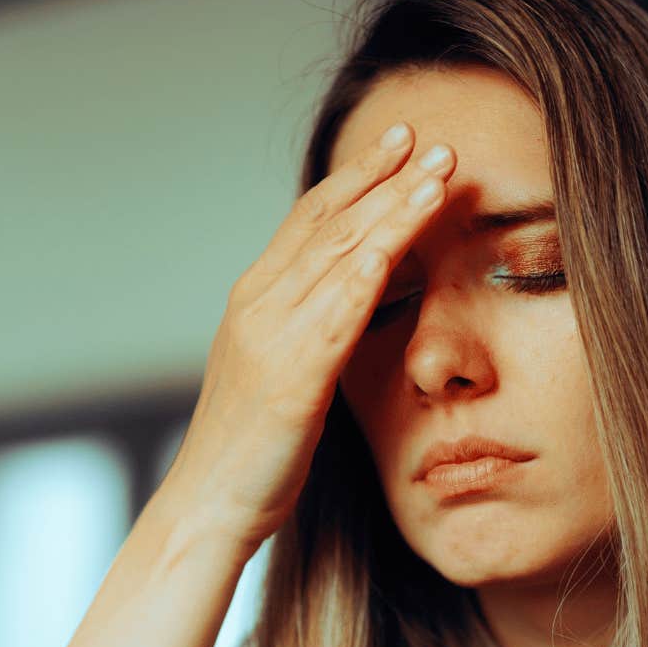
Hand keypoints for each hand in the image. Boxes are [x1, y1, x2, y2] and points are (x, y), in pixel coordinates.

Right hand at [157, 121, 456, 552]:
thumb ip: (310, 330)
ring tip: (438, 173)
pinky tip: (399, 241)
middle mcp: (258, 304)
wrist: (209, 507)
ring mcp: (272, 337)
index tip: (400, 146)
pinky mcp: (292, 377)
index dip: (357, 179)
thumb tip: (353, 302)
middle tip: (431, 140)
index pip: (312, 220)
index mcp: (255, 300)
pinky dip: (369, 269)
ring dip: (392, 209)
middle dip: (383, 177)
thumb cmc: (251, 453)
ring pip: (340, 255)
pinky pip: (337, 311)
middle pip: (329, 223)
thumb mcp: (283, 374)